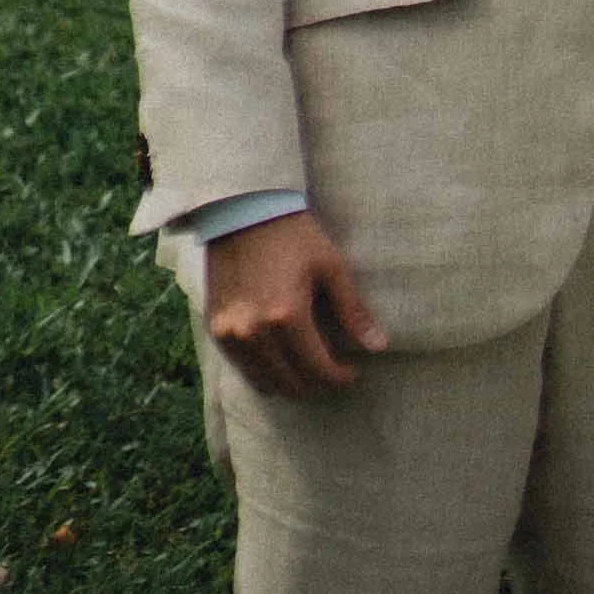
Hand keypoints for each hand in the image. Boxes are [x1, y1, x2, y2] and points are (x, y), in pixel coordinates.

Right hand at [203, 209, 387, 398]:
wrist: (243, 210)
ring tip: (307, 368)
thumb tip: (379, 346)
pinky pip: (243, 368)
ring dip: (289, 383)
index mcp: (286, 316)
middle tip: (331, 371)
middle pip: (291, 383)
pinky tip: (280, 357)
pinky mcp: (215, 329)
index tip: (352, 372)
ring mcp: (230, 334)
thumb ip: (353, 310)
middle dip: (316, 383)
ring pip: (265, 383)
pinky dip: (264, 371)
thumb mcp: (330, 266)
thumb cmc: (293, 234)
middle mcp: (255, 332)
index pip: (318, 369)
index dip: (339, 377)